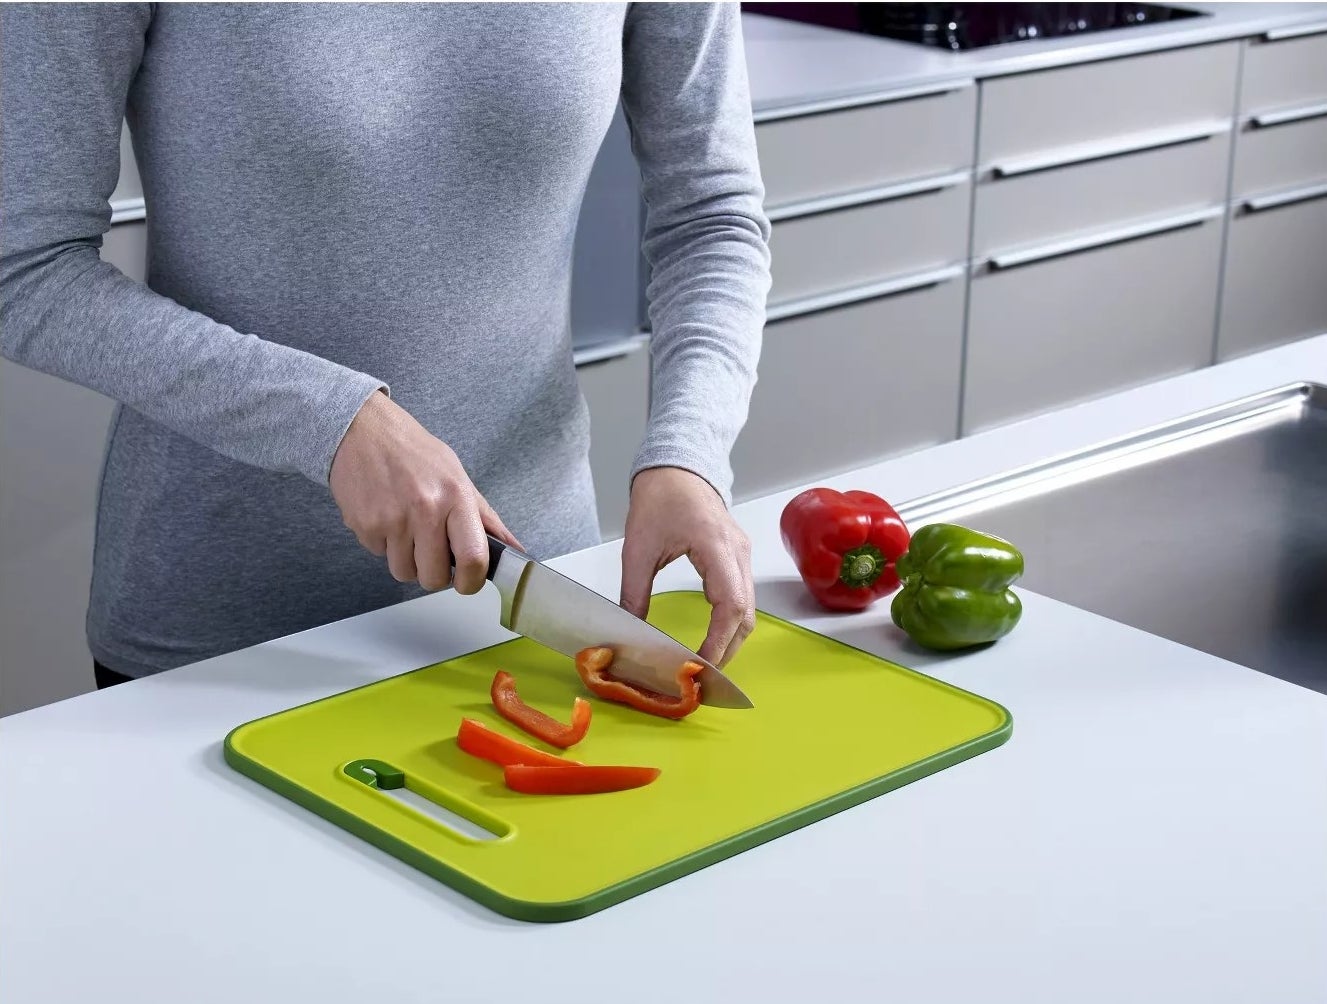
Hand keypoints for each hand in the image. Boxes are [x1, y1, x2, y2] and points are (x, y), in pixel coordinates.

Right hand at [329, 391, 519, 593]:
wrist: (363, 431)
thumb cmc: (414, 453)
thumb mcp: (458, 477)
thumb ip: (486, 519)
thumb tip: (515, 551)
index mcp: (455, 497)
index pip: (472, 558)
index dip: (471, 581)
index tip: (467, 581)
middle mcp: (424, 510)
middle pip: (434, 578)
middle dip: (435, 574)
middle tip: (433, 553)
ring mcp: (391, 520)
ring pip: (404, 573)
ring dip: (408, 561)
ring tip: (408, 530)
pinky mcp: (364, 526)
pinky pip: (379, 556)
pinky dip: (385, 545)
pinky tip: (386, 517)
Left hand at [619, 467, 754, 666]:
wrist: (677, 466)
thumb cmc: (659, 498)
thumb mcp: (637, 548)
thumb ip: (634, 593)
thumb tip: (630, 633)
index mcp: (716, 546)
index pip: (730, 606)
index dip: (718, 642)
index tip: (699, 666)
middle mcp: (737, 552)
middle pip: (747, 615)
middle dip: (727, 650)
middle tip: (702, 677)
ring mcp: (742, 554)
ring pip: (748, 609)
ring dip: (731, 639)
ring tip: (706, 664)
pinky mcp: (737, 556)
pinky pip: (742, 597)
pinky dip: (731, 623)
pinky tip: (712, 639)